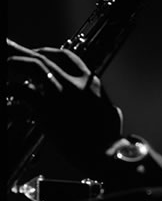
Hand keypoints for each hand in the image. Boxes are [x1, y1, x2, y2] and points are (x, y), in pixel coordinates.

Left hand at [7, 38, 122, 167]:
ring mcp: (60, 94)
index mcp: (90, 83)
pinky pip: (23, 93)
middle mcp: (74, 83)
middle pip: (44, 58)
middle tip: (8, 47)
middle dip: (23, 51)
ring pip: (33, 66)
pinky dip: (11, 89)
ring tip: (4, 62)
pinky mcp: (47, 110)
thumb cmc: (111, 140)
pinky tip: (7, 92)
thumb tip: (107, 108)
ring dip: (15, 61)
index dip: (48, 52)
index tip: (37, 53)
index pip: (67, 57)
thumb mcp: (111, 114)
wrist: (106, 153)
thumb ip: (103, 105)